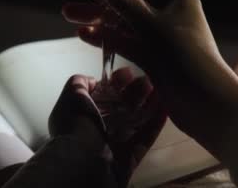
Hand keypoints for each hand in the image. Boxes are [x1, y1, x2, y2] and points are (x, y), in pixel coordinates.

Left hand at [49, 69, 165, 185]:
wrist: (83, 163)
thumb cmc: (77, 126)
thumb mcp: (71, 97)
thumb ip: (78, 84)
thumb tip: (93, 80)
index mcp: (82, 114)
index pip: (102, 94)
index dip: (115, 82)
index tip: (128, 72)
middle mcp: (98, 128)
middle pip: (121, 106)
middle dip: (134, 91)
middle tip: (147, 80)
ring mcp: (115, 143)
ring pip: (135, 120)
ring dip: (148, 104)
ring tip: (160, 88)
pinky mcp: (130, 156)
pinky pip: (145, 137)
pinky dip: (155, 123)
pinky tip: (166, 107)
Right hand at [62, 0, 237, 152]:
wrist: (207, 106)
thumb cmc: (186, 58)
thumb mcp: (152, 25)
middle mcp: (168, 7)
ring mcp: (158, 30)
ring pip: (122, 14)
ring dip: (96, 12)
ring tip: (66, 11)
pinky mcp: (152, 53)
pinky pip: (124, 38)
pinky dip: (105, 35)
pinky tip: (83, 35)